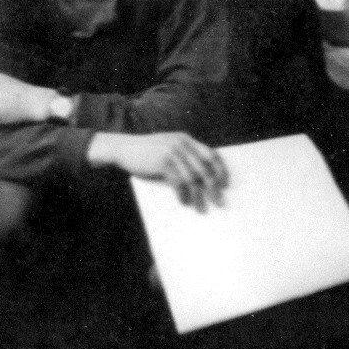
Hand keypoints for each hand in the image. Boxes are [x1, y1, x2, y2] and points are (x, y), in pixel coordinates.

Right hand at [94, 131, 228, 208]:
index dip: (221, 170)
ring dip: (199, 196)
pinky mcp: (163, 162)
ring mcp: (172, 152)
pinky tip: (184, 202)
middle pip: (205, 167)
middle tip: (219, 201)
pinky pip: (179, 182)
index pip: (211, 154)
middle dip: (214, 186)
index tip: (225, 184)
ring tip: (201, 209)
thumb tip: (202, 178)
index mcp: (186, 139)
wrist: (123, 148)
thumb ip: (183, 156)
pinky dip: (183, 195)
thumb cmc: (146, 152)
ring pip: (193, 178)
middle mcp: (182, 143)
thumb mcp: (167, 148)